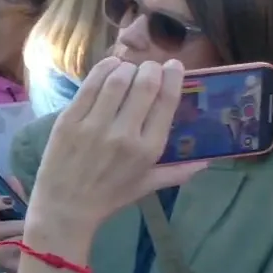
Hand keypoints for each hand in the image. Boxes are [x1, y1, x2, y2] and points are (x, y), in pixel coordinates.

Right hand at [0, 179, 27, 272]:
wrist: (38, 263)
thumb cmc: (28, 235)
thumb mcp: (23, 212)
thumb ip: (16, 197)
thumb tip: (10, 178)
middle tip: (11, 201)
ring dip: (14, 225)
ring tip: (29, 227)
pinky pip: (4, 247)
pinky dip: (18, 241)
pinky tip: (27, 242)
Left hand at [31, 57, 208, 241]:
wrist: (65, 206)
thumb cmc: (109, 196)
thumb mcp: (147, 186)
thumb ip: (177, 172)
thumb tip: (207, 163)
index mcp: (148, 149)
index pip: (166, 103)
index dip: (172, 78)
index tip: (174, 66)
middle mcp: (124, 135)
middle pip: (144, 86)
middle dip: (151, 69)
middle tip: (150, 66)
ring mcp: (94, 126)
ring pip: (116, 81)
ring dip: (127, 68)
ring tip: (129, 67)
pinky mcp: (69, 121)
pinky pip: (89, 87)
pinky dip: (102, 70)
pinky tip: (110, 65)